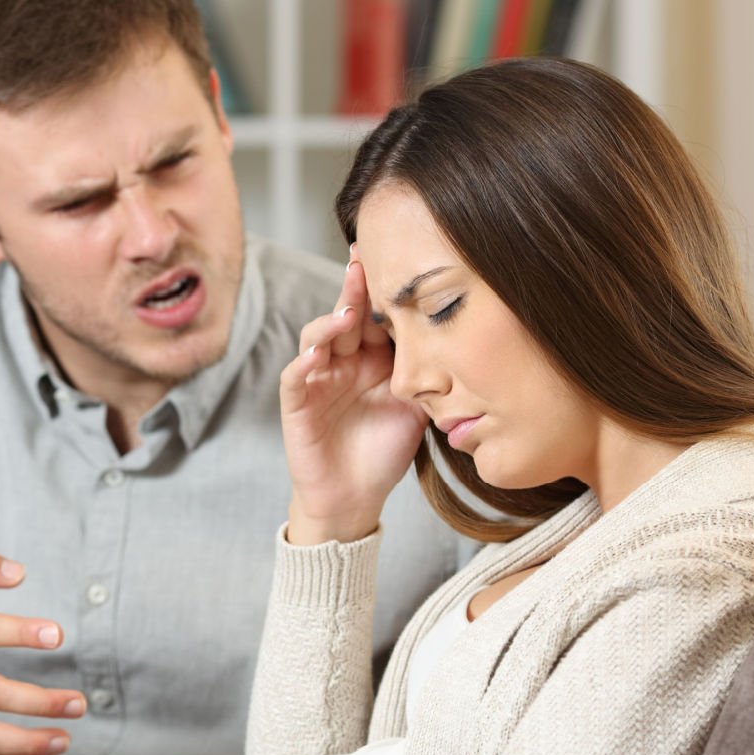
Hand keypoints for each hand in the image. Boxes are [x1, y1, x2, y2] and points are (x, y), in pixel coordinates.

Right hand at [279, 250, 427, 544]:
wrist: (355, 498)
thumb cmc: (384, 452)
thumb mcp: (416, 408)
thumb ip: (427, 374)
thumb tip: (458, 338)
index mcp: (373, 358)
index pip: (376, 315)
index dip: (382, 289)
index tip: (394, 256)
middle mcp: (343, 361)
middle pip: (345, 316)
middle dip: (353, 291)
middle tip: (363, 264)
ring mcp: (318, 379)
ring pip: (317, 338)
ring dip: (329, 323)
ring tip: (347, 314)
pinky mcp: (297, 404)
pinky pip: (295, 377)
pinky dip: (303, 364)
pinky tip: (315, 356)